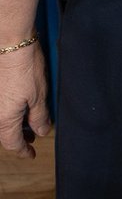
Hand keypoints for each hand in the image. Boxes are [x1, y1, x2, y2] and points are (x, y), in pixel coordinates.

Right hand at [0, 43, 50, 158]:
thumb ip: (39, 117)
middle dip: (20, 137)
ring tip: (30, 122)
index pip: (13, 143)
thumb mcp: (38, 95)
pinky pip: (2, 109)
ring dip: (15, 124)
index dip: (24, 150)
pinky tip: (22, 106)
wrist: (10, 44)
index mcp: (5, 120)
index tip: (31, 154)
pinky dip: (11, 112)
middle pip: (5, 133)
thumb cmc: (25, 68)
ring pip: (3, 121)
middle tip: (33, 137)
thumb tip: (41, 132)